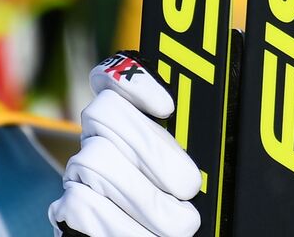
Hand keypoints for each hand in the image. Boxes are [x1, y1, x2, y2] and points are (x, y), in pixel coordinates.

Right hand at [49, 52, 201, 236]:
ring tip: (179, 224)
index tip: (168, 107)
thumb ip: (198, 144)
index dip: (135, 80)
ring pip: (93, 159)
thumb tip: (227, 131)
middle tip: (190, 187)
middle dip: (153, 152)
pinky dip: (117, 225)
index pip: (117, 73)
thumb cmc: (183, 201)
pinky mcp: (66, 206)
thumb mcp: (195, 166)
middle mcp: (99, 134)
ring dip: (143, 198)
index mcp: (132, 114)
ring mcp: (78, 169)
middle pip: (105, 115)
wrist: (151, 236)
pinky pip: (79, 202)